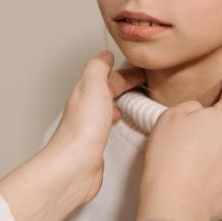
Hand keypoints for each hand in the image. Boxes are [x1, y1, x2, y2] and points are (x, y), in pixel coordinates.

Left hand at [0, 51, 143, 220]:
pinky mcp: (97, 144)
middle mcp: (87, 107)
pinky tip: (124, 123)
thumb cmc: (83, 130)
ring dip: (122, 99)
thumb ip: (98, 68)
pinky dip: (119, 118)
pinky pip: (110, 124)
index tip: (143, 68)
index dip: (125, 70)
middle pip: (108, 89)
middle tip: (146, 81)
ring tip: (139, 99)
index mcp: (86, 92)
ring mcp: (91, 126)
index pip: (107, 75)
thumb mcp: (92, 86)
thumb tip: (104, 54)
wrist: (74, 166)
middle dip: (126, 83)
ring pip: (109, 105)